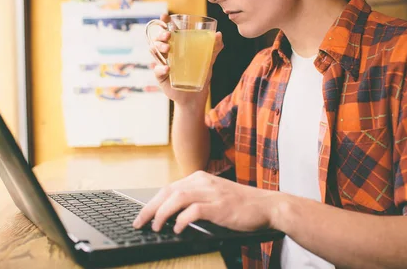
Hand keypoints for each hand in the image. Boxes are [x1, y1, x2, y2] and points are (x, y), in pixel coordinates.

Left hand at [132, 171, 277, 233]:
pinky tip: (177, 229)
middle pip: (168, 192)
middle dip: (150, 208)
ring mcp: (211, 193)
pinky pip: (194, 211)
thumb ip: (195, 199)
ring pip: (177, 198)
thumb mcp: (214, 196)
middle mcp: (203, 182)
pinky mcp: (219, 206)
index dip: (152, 202)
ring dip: (162, 214)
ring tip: (155, 227)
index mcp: (200, 178)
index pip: (168, 188)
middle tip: (139, 223)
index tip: (142, 216)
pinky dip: (181, 220)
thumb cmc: (241, 204)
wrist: (267, 205)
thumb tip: (172, 213)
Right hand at [149, 14, 222, 106]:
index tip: (165, 16)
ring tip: (168, 49)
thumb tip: (219, 34)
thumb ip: (214, 48)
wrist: (196, 96)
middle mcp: (168, 52)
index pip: (168, 30)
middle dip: (161, 34)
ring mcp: (162, 63)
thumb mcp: (208, 60)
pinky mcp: (160, 76)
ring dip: (158, 47)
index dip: (164, 22)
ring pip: (154, 50)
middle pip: (158, 38)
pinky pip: (156, 69)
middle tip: (169, 36)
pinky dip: (160, 68)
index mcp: (177, 45)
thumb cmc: (200, 75)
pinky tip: (168, 68)